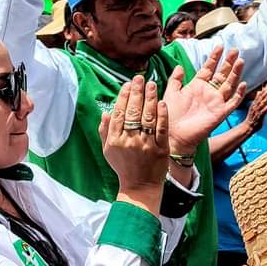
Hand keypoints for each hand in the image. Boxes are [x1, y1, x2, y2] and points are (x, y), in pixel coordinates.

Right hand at [99, 75, 169, 191]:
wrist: (140, 187)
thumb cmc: (123, 166)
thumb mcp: (107, 150)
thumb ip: (104, 131)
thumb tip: (105, 111)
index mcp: (115, 140)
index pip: (118, 113)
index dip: (123, 97)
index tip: (127, 85)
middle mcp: (129, 141)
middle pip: (132, 112)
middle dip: (136, 92)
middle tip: (139, 78)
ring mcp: (146, 145)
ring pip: (148, 117)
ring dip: (150, 99)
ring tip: (152, 84)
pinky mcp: (161, 149)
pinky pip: (161, 129)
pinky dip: (162, 115)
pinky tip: (162, 103)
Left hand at [162, 47, 246, 153]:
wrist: (172, 134)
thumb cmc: (169, 114)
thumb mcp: (170, 93)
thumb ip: (176, 79)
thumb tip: (179, 66)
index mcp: (197, 86)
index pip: (208, 68)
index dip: (214, 57)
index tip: (219, 46)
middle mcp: (208, 93)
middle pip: (222, 74)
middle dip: (228, 62)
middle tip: (235, 49)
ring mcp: (215, 102)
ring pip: (229, 85)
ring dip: (235, 73)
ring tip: (240, 61)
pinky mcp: (219, 113)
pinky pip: (232, 103)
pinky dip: (238, 94)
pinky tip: (243, 84)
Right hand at [241, 84, 266, 132]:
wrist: (247, 127)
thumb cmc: (252, 117)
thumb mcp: (254, 107)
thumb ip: (257, 100)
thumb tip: (259, 92)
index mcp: (254, 105)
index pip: (259, 97)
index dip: (263, 93)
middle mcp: (254, 108)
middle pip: (260, 100)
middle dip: (265, 94)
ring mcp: (256, 113)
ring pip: (261, 105)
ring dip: (265, 99)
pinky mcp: (258, 118)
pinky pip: (261, 113)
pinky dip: (265, 110)